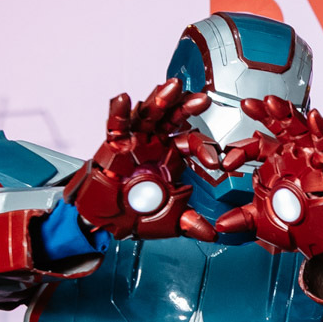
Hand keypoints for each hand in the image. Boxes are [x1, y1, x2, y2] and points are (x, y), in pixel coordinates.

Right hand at [65, 80, 212, 240]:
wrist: (107, 220)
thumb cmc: (135, 212)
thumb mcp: (167, 219)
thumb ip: (189, 222)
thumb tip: (212, 234)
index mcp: (170, 154)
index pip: (191, 142)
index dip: (204, 149)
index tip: (215, 162)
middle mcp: (154, 142)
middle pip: (172, 117)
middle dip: (187, 107)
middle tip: (203, 100)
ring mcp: (134, 140)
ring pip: (148, 114)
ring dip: (160, 99)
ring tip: (173, 88)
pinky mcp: (113, 144)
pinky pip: (116, 125)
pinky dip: (119, 112)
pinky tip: (124, 99)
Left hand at [213, 96, 322, 258]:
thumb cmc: (300, 227)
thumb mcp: (264, 221)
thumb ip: (242, 219)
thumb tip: (220, 226)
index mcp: (275, 163)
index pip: (255, 146)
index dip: (239, 151)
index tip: (225, 163)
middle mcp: (292, 155)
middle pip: (278, 125)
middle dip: (264, 113)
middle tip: (248, 104)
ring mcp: (310, 158)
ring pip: (300, 127)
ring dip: (287, 113)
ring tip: (272, 103)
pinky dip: (322, 130)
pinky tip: (315, 117)